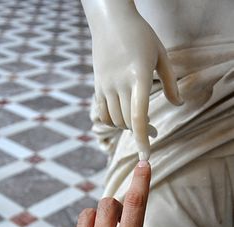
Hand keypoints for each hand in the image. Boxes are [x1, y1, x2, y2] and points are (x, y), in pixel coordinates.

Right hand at [91, 2, 181, 159]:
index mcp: (139, 76)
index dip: (143, 139)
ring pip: (115, 120)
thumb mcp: (161, 56)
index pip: (138, 117)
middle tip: (154, 131)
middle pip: (127, 122)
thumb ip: (170, 84)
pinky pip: (103, 113)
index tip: (147, 156)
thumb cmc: (141, 36)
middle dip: (141, 132)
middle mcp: (119, 84)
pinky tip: (122, 117)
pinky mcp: (97, 86)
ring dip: (128, 127)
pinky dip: (113, 121)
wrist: (110, 21)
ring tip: (139, 122)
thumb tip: (178, 105)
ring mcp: (105, 85)